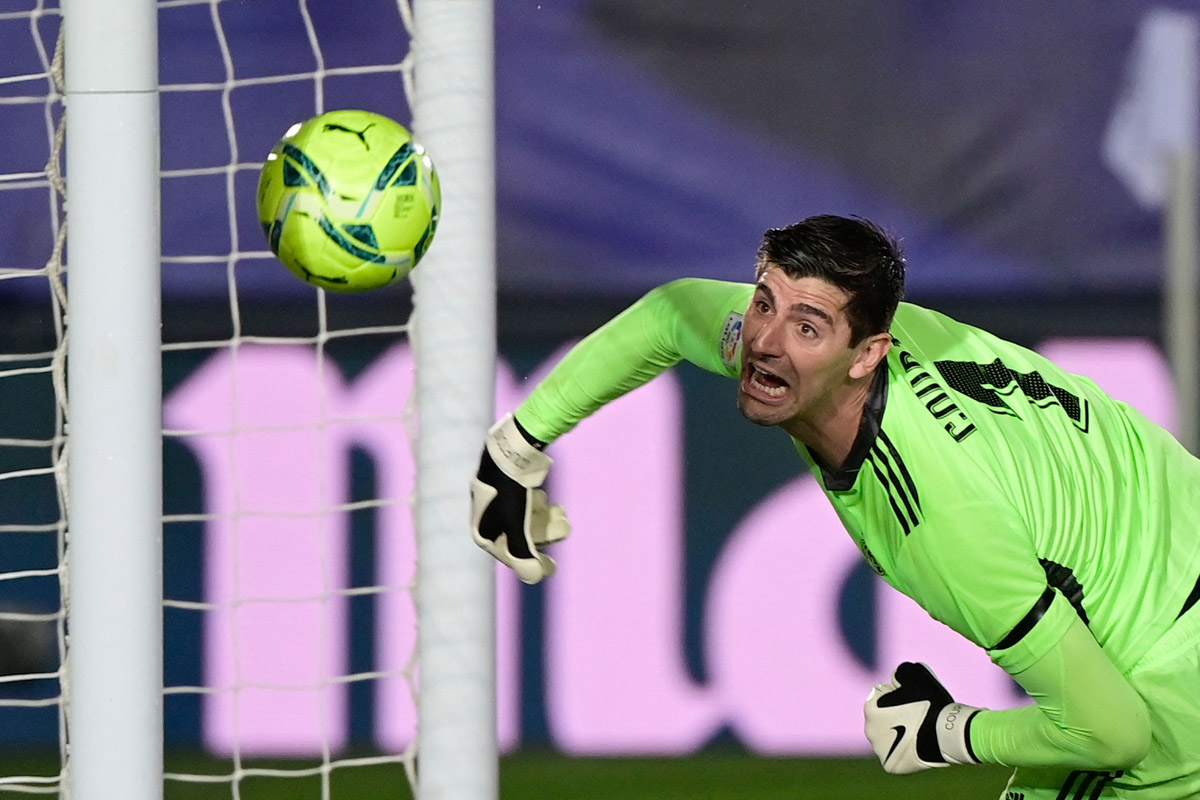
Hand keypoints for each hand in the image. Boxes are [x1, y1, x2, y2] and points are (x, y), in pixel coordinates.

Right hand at [470, 414, 569, 583]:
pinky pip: (525, 503)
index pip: (510, 556)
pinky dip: (539, 505)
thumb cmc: (510, 492)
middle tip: (566, 527)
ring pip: (526, 519)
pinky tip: (547, 500)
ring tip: (562, 512)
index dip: (533, 563)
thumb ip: (524, 556)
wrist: (510, 450)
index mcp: (483, 532)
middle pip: (521, 536)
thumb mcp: (517, 527)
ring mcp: (496, 501)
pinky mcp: (507, 487)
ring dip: (546, 519)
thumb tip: (536, 579)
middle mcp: (487, 518)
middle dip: (545, 534)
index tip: (553, 567)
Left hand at [864, 662, 983, 773]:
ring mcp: (879, 750)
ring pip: (887, 739)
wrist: (946, 733)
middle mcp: (869, 729)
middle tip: (916, 718)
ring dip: (897, 735)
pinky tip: (917, 746)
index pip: (880, 697)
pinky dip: (903, 752)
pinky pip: (894, 756)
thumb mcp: (915, 674)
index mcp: (870, 708)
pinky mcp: (890, 765)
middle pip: (881, 720)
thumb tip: (894, 679)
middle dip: (894, 717)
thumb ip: (900, 673)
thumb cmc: (931, 702)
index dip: (897, 697)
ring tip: (918, 733)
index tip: (912, 702)